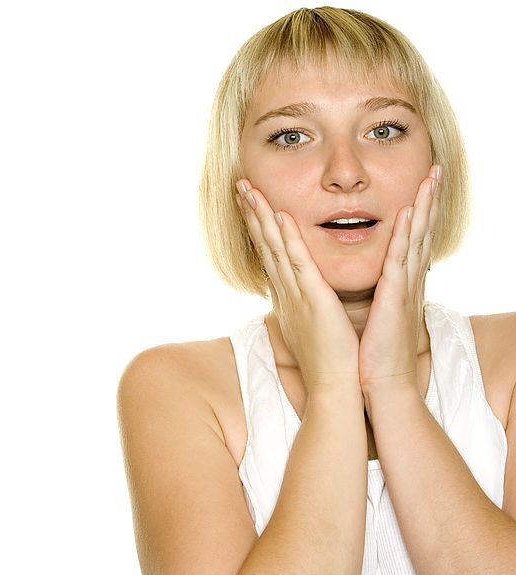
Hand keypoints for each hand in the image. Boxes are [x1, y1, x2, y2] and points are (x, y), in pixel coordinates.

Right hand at [236, 179, 359, 393]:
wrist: (334, 388)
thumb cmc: (328, 361)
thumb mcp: (313, 326)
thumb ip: (306, 305)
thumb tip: (302, 298)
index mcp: (288, 296)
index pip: (269, 254)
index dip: (258, 226)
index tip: (250, 203)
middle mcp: (285, 292)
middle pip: (264, 245)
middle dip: (251, 213)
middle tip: (240, 185)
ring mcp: (296, 295)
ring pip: (275, 248)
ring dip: (261, 217)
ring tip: (249, 190)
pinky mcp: (313, 300)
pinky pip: (299, 263)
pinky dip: (288, 239)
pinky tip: (280, 217)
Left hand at [358, 164, 441, 393]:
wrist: (381, 383)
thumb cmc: (374, 353)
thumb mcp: (378, 315)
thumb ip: (379, 295)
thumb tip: (376, 285)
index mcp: (401, 285)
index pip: (412, 241)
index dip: (420, 212)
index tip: (424, 185)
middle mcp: (408, 282)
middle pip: (422, 232)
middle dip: (430, 199)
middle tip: (436, 169)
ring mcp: (404, 288)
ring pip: (415, 238)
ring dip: (424, 206)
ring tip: (431, 177)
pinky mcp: (394, 298)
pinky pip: (399, 260)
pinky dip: (404, 235)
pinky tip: (409, 212)